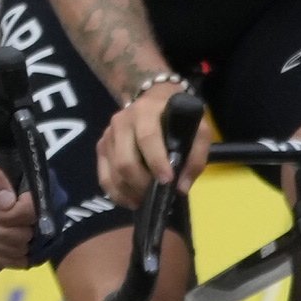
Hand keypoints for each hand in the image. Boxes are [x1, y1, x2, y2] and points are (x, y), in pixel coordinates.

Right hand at [94, 82, 196, 210]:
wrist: (155, 100)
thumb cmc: (179, 117)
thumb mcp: (198, 130)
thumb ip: (196, 157)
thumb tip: (181, 188)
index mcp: (146, 112)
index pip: (147, 138)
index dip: (157, 162)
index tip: (168, 181)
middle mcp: (121, 121)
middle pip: (125, 161)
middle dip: (141, 183)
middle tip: (157, 195)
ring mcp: (107, 135)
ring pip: (113, 172)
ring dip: (129, 192)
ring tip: (145, 200)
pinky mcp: (101, 147)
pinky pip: (103, 177)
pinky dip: (116, 193)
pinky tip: (131, 200)